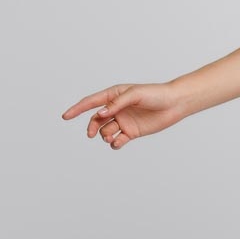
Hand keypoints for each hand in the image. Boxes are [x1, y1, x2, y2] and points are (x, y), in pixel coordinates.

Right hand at [60, 81, 184, 148]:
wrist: (174, 104)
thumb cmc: (155, 95)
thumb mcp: (134, 95)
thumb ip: (116, 104)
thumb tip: (100, 114)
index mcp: (114, 95)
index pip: (90, 102)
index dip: (77, 109)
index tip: (65, 116)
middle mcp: (116, 109)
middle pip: (96, 120)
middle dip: (92, 127)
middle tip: (91, 134)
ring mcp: (123, 121)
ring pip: (106, 131)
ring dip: (105, 135)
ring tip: (111, 137)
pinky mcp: (132, 132)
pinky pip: (118, 140)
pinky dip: (115, 143)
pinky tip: (118, 143)